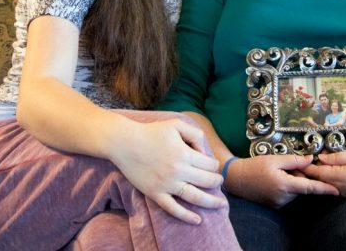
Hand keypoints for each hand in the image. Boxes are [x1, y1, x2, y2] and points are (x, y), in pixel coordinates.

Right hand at [110, 118, 224, 224]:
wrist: (124, 143)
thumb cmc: (151, 132)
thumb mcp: (177, 125)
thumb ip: (195, 135)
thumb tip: (204, 153)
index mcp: (184, 154)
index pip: (210, 164)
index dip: (214, 165)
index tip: (212, 165)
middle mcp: (178, 171)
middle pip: (207, 181)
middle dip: (217, 181)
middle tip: (219, 181)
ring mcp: (166, 184)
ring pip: (195, 197)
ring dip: (211, 202)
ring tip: (221, 204)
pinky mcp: (155, 193)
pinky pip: (173, 209)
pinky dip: (186, 216)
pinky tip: (198, 220)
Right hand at [224, 155, 338, 207]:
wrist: (236, 179)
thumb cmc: (255, 166)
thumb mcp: (275, 159)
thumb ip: (295, 161)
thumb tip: (311, 159)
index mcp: (285, 185)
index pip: (310, 188)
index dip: (324, 189)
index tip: (337, 190)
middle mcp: (283, 197)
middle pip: (302, 187)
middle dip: (301, 176)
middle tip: (287, 166)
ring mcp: (279, 203)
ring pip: (295, 190)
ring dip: (293, 181)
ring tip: (278, 171)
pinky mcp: (275, 205)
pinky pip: (288, 195)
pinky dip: (287, 186)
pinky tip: (275, 179)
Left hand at [301, 152, 345, 196]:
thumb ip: (337, 158)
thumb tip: (321, 157)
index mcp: (339, 177)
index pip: (317, 172)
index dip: (306, 166)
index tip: (298, 160)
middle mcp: (338, 187)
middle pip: (318, 179)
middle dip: (308, 172)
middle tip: (298, 162)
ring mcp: (343, 192)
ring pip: (324, 184)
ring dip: (316, 176)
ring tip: (308, 166)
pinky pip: (332, 187)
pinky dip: (325, 179)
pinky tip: (325, 172)